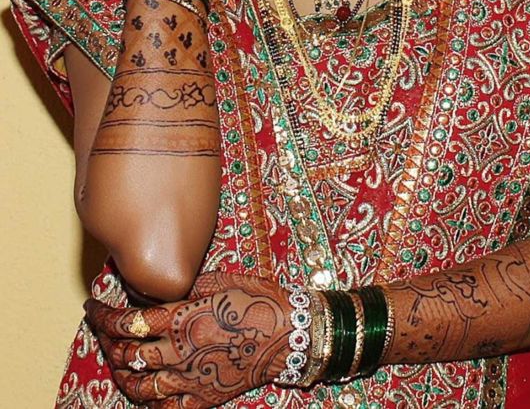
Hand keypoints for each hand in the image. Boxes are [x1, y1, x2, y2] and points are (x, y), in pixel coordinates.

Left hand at [85, 273, 290, 407]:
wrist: (290, 332)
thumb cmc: (258, 299)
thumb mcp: (219, 280)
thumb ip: (186, 287)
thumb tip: (163, 286)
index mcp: (182, 318)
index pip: (127, 322)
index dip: (103, 316)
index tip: (93, 306)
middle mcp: (181, 351)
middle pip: (126, 354)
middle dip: (105, 342)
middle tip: (100, 330)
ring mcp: (191, 379)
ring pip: (139, 386)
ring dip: (120, 373)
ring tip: (115, 361)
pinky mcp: (204, 399)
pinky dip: (148, 402)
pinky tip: (142, 390)